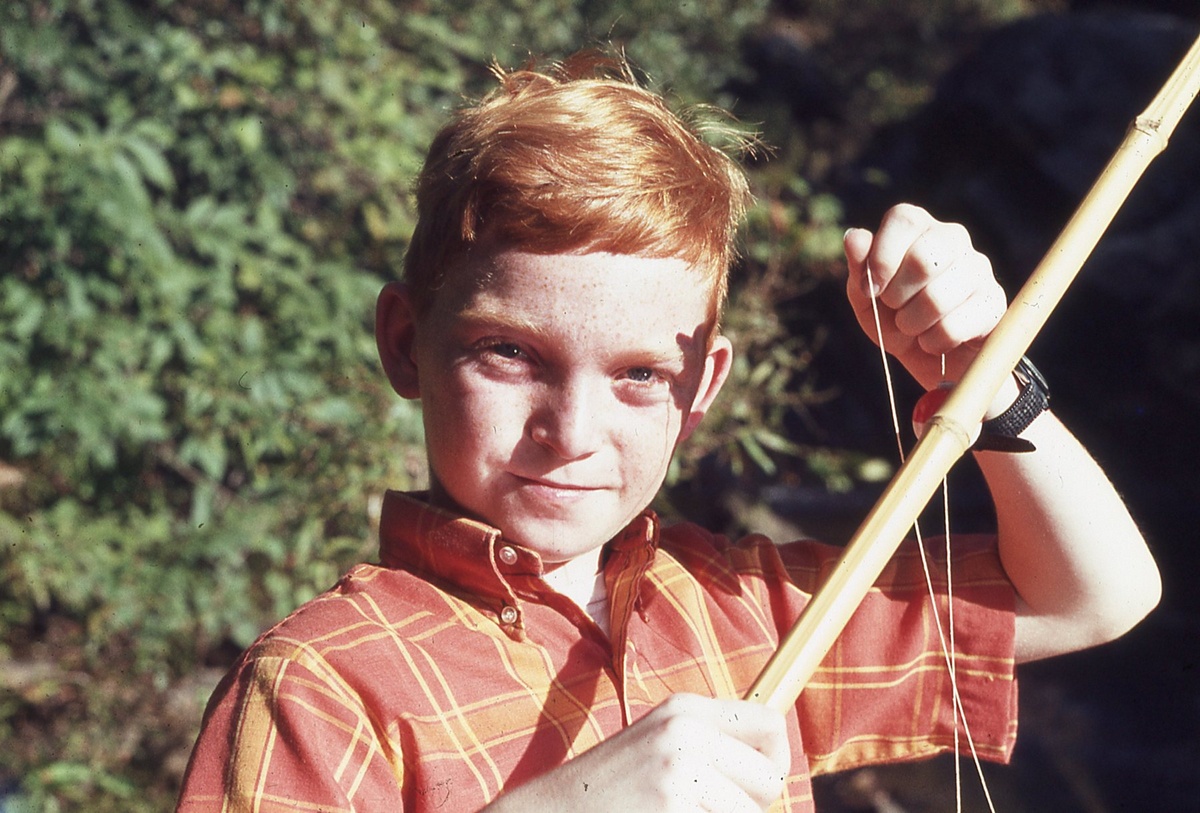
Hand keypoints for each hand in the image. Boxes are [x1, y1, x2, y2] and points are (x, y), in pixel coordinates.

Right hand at [485, 693, 789, 812]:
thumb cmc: (606, 794)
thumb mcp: (656, 746)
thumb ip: (708, 745)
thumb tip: (775, 769)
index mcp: (684, 710)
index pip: (772, 724)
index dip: (771, 763)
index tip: (752, 788)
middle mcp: (684, 734)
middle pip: (769, 780)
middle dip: (747, 808)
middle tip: (700, 810)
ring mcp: (677, 776)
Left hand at [844, 204, 1007, 391]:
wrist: (931, 359)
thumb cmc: (894, 319)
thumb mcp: (867, 297)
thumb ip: (860, 267)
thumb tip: (854, 237)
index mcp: (919, 228)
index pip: (904, 219)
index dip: (881, 259)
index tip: (870, 291)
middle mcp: (953, 239)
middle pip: (923, 258)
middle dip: (896, 295)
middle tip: (894, 309)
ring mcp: (979, 269)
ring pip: (937, 298)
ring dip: (912, 324)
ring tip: (911, 328)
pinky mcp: (993, 304)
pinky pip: (954, 327)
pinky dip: (933, 342)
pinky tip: (933, 341)